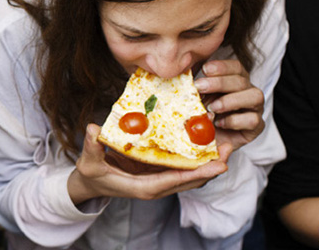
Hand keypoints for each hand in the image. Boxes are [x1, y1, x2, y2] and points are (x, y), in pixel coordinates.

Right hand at [68, 123, 230, 204]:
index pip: (176, 180)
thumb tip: (93, 130)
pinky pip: (181, 168)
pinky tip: (205, 143)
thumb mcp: (89, 163)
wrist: (90, 185)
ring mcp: (159, 180)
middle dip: (211, 165)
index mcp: (144, 187)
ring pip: (190, 174)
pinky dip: (195, 158)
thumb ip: (92, 147)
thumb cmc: (91, 175)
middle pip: (190, 179)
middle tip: (229, 147)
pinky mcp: (158, 173)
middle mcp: (156, 186)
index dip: (199, 172)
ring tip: (224, 144)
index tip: (219, 164)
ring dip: (208, 161)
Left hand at [194, 59, 264, 152]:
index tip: (204, 69)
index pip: (236, 67)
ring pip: (255, 96)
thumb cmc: (202, 117)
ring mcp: (255, 109)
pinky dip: (235, 121)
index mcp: (235, 81)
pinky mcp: (257, 127)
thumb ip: (196, 90)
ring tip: (212, 108)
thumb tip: (188, 79)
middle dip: (219, 82)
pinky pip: (253, 119)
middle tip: (199, 87)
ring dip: (230, 100)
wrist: (207, 143)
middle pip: (242, 80)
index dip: (222, 66)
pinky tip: (220, 123)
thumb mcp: (195, 101)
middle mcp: (248, 92)